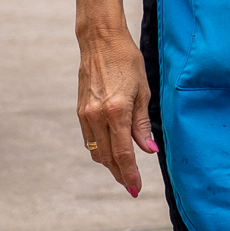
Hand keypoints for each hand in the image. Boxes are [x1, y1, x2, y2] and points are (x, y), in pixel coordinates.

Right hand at [75, 27, 155, 197]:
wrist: (101, 42)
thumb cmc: (127, 61)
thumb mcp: (143, 91)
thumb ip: (143, 124)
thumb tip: (149, 150)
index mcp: (117, 111)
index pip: (123, 153)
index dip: (130, 174)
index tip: (136, 188)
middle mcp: (97, 116)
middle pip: (108, 157)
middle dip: (120, 174)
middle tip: (132, 186)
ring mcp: (85, 115)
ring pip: (97, 152)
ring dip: (110, 164)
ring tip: (124, 172)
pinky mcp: (80, 111)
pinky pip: (90, 140)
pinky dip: (101, 150)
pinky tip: (111, 152)